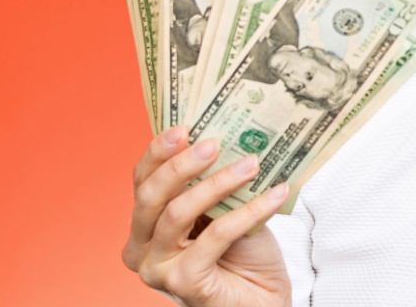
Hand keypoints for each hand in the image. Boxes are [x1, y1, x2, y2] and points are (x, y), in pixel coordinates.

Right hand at [122, 125, 292, 306]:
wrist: (262, 299)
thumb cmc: (241, 253)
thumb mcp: (225, 207)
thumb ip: (213, 180)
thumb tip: (228, 134)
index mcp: (145, 225)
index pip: (142, 181)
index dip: (159, 151)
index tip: (185, 126)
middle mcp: (141, 248)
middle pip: (151, 196)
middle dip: (182, 164)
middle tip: (215, 142)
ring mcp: (157, 269)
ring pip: (178, 213)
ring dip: (219, 183)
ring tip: (253, 163)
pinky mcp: (183, 283)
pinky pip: (215, 236)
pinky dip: (248, 211)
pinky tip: (275, 194)